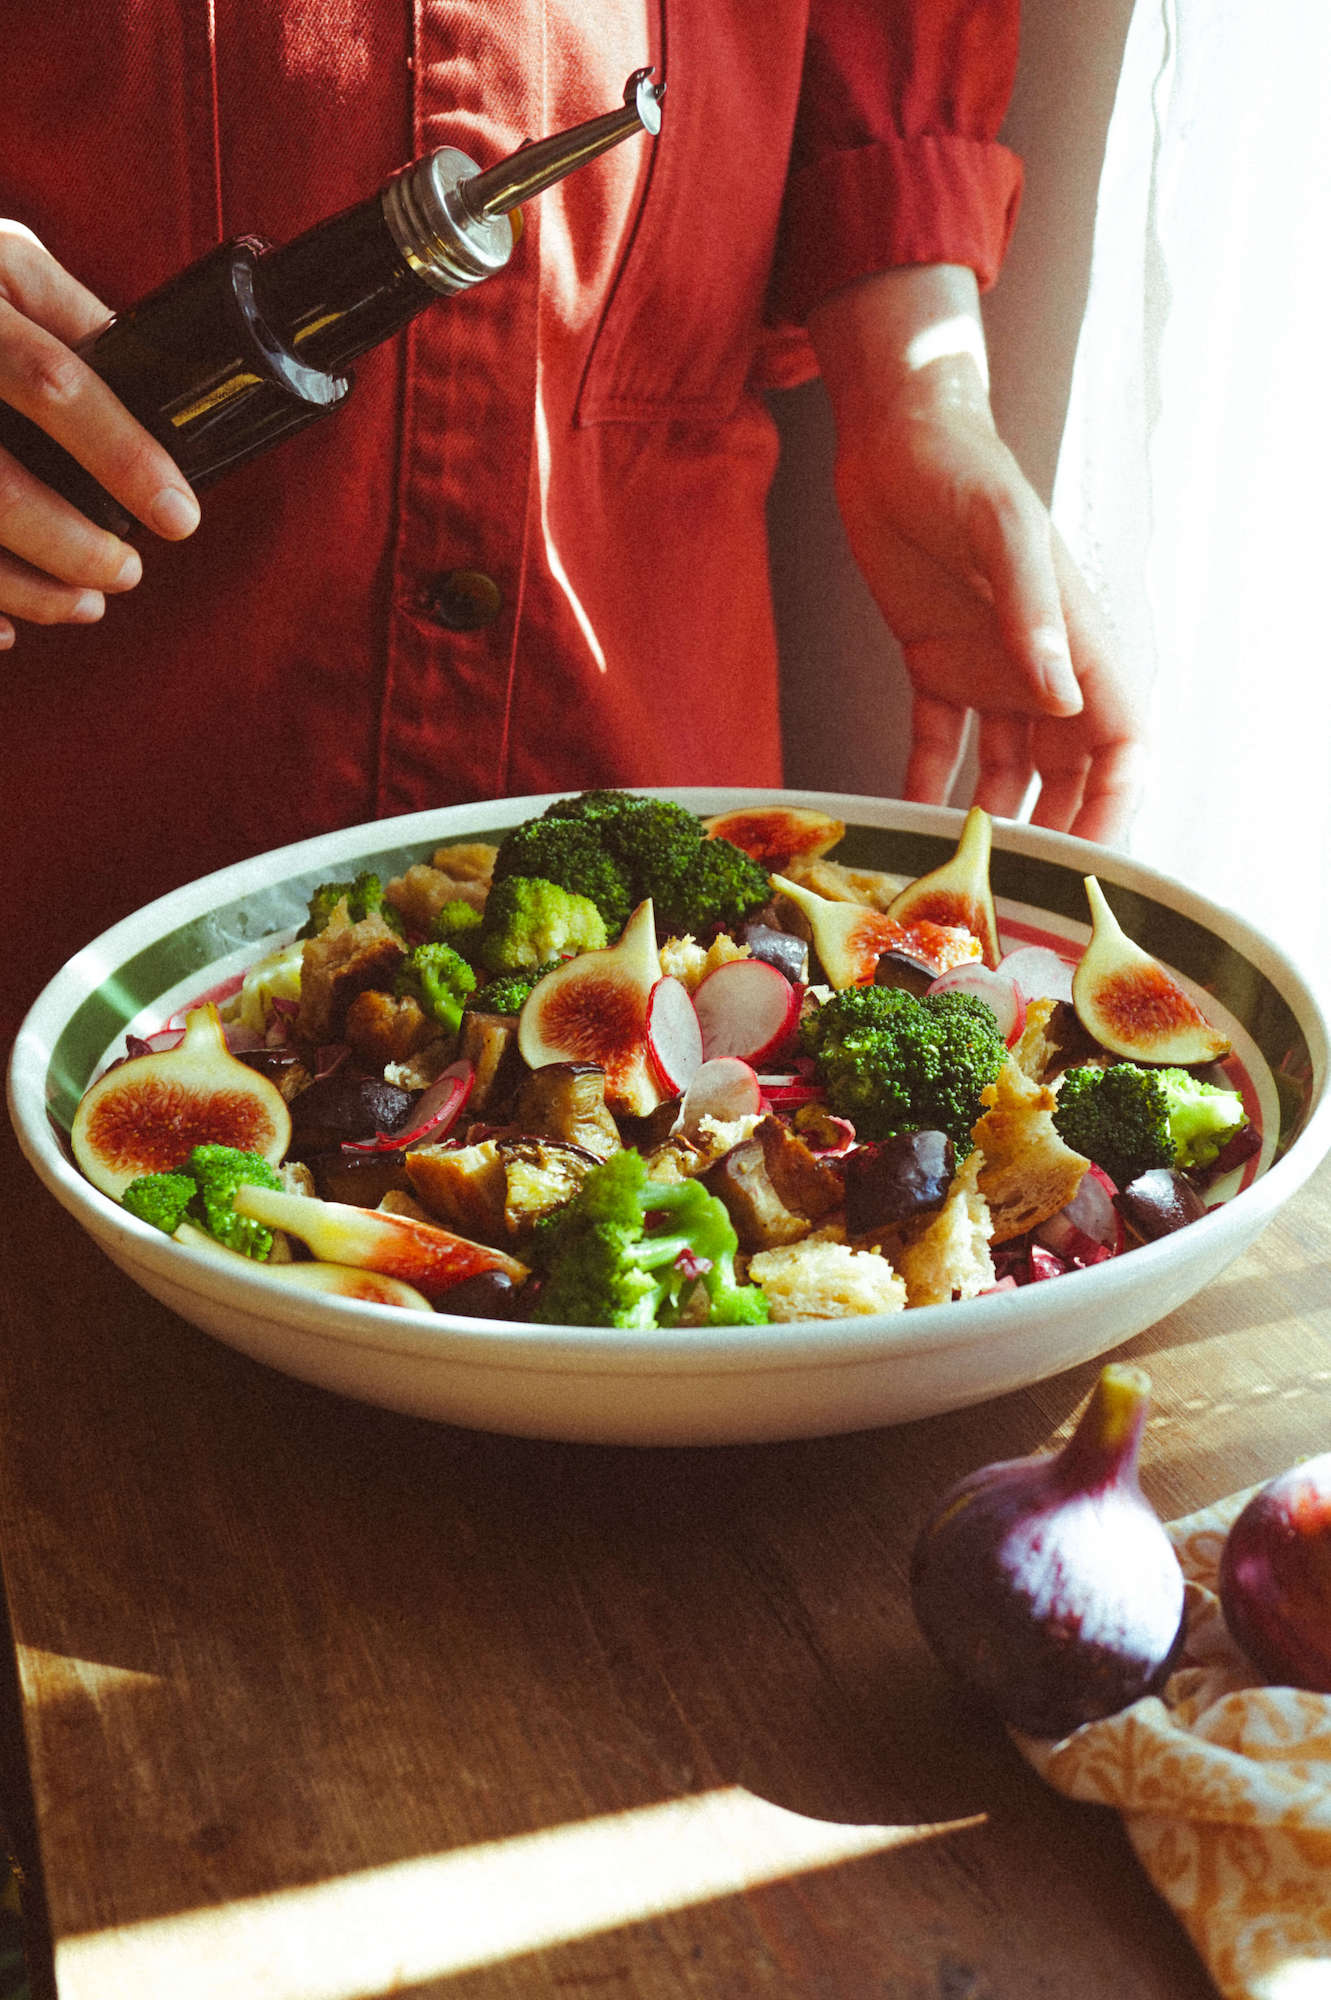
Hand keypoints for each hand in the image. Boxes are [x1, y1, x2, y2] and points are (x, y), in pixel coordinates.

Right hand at [0, 221, 199, 649]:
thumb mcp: (0, 263)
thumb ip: (66, 311)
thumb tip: (155, 385)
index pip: (53, 384)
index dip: (122, 456)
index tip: (179, 516)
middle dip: (75, 547)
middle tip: (127, 572)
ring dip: (27, 591)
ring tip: (85, 604)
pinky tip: (9, 628)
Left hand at [809, 268, 1145, 845]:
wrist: (896, 438)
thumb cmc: (963, 471)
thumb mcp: (1003, 535)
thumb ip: (1033, 614)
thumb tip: (1063, 693)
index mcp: (1079, 642)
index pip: (1121, 744)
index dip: (1113, 806)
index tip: (1089, 865)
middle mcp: (1041, 668)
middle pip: (1069, 773)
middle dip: (1055, 834)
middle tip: (1023, 899)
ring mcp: (990, 669)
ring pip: (1007, 771)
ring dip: (993, 821)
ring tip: (965, 878)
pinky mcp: (935, 663)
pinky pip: (938, 744)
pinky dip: (923, 783)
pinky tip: (904, 825)